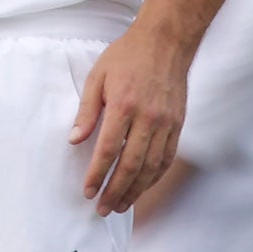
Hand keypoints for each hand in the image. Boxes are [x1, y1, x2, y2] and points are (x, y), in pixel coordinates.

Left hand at [72, 22, 191, 214]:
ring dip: (135, 190)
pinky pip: (166, 158)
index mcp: (124, 106)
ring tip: (120, 205)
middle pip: (132, 165)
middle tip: (102, 209)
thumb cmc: (126, 57)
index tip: (87, 191)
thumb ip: (86, 111)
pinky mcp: (178, 125)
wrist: (166, 43)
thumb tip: (74, 141)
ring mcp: (167, 123)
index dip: (97, 174)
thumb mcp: (96, 77)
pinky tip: (141, 187)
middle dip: (115, 191)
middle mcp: (149, 119)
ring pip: (152, 167)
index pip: (108, 150)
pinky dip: (153, 177)